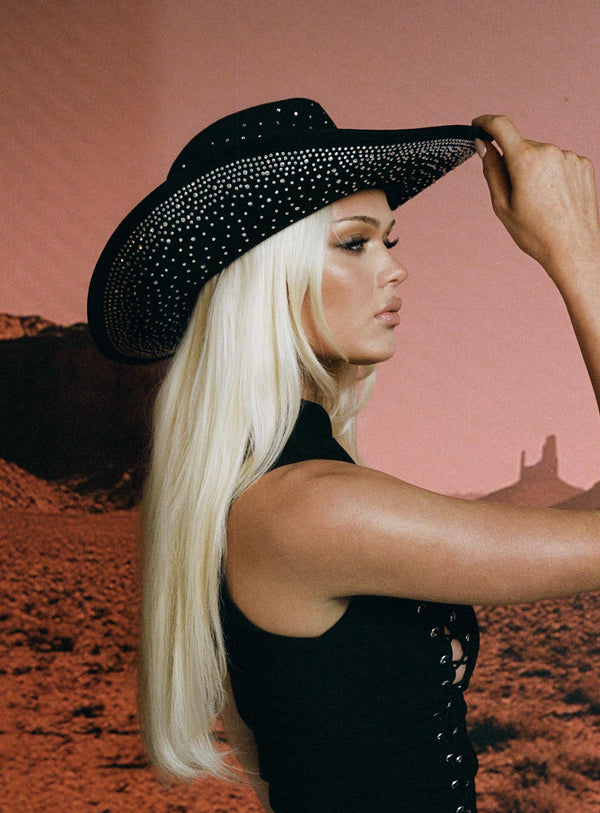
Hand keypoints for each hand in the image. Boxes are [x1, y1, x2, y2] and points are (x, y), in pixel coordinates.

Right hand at [472, 114, 599, 282]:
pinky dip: (553, 175)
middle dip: (515, 163)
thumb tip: (484, 146)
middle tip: (518, 195)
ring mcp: (569, 157)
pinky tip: (556, 199)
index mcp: (525, 161)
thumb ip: (491, 170)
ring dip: (536, 170)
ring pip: (542, 155)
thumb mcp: (502, 206)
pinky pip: (560, 162)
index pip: (500, 126)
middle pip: (522, 147)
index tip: (478, 126)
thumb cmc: (536, 234)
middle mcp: (549, 151)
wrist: (574, 249)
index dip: (485, 122)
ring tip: (542, 202)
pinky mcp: (583, 164)